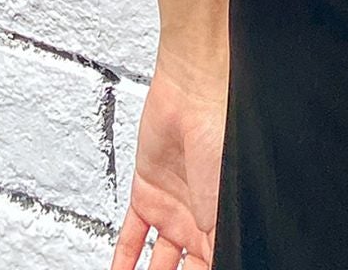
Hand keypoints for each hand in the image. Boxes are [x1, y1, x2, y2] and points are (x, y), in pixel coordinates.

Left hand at [109, 46, 228, 269]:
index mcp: (221, 223)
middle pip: (185, 268)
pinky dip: (122, 261)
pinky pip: (132, 236)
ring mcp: (172, 206)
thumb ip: (217, 242)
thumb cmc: (222, 134)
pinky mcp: (146, 193)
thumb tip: (213, 264)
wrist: (194, 94)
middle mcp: (197, 218)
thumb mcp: (225, 203)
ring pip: (156, 261)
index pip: (210, 265)